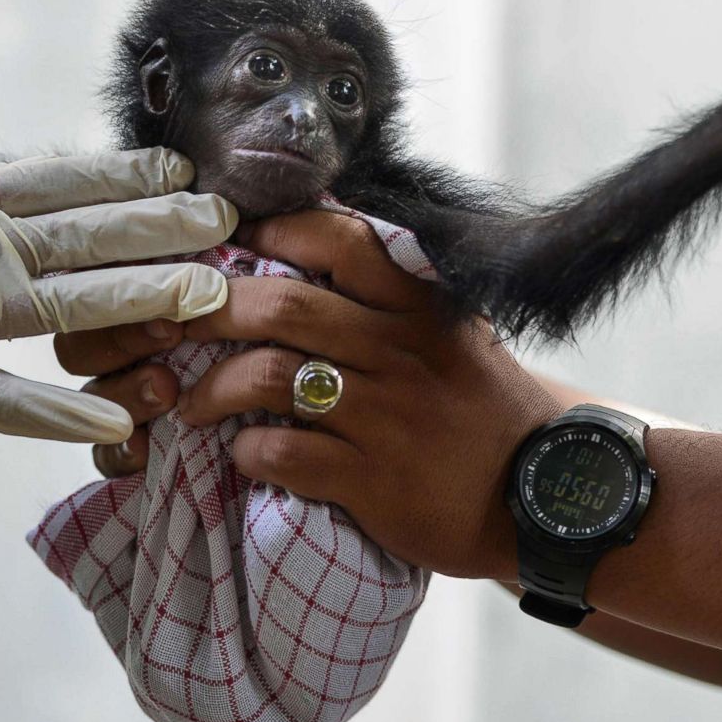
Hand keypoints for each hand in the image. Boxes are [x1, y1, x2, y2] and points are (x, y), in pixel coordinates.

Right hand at [0, 149, 235, 442]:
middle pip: (85, 234)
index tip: (180, 171)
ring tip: (207, 296)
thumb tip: (17, 189)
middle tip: (226, 222)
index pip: (60, 180)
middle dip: (162, 227)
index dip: (126, 175)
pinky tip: (119, 419)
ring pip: (69, 304)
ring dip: (142, 298)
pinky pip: (8, 403)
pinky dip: (62, 415)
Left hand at [54, 209, 561, 575]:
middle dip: (210, 307)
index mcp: (416, 303)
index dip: (273, 229)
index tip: (228, 240)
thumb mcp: (448, 331)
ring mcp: (385, 414)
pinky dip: (247, 451)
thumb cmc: (477, 404)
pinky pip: (284, 453)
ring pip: (269, 377)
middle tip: (174, 321)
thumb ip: (388, 290)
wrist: (546, 493)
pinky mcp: (374, 480)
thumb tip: (306, 239)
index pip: (339, 237)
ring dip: (210, 387)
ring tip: (189, 402)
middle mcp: (398, 348)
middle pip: (281, 304)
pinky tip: (243, 452)